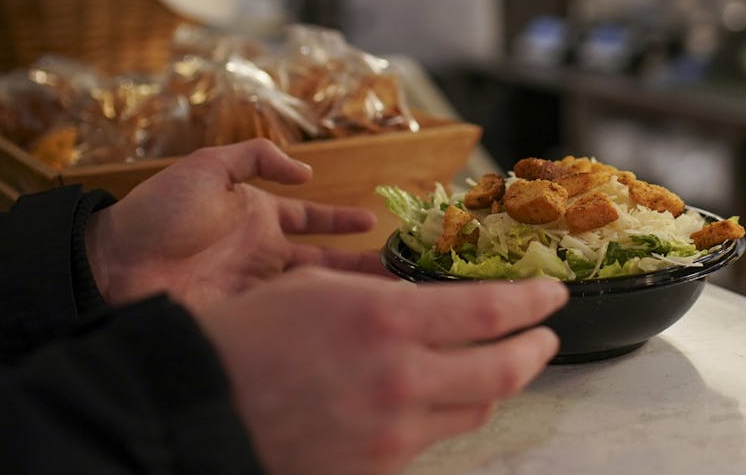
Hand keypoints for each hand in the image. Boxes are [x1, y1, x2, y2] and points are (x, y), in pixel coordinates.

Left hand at [86, 139, 385, 308]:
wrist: (112, 264)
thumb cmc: (157, 211)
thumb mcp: (208, 166)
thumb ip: (257, 157)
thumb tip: (306, 171)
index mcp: (257, 215)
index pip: (311, 219)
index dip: (341, 221)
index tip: (374, 221)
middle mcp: (261, 253)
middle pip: (322, 261)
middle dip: (359, 265)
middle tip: (398, 270)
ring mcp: (252, 288)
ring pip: (310, 292)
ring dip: (344, 295)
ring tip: (383, 298)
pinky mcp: (241, 317)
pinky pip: (284, 319)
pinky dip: (312, 321)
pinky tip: (340, 322)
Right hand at [197, 268, 567, 474]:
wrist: (194, 410)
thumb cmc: (247, 338)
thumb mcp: (320, 289)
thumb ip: (386, 296)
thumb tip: (430, 299)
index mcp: (388, 321)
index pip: (492, 313)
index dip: (533, 301)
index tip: (552, 291)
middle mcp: (401, 380)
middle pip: (504, 371)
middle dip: (535, 349)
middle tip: (545, 335)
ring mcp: (391, 434)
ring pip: (476, 411)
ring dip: (496, 385)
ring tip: (500, 363)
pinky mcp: (376, 469)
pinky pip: (430, 440)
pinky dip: (444, 415)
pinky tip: (438, 398)